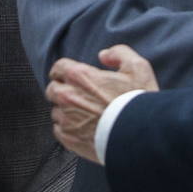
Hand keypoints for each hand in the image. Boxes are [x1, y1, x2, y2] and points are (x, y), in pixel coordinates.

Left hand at [45, 45, 158, 163]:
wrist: (140, 135)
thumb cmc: (137, 102)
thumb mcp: (137, 67)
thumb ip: (119, 53)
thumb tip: (103, 55)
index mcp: (79, 76)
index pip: (58, 68)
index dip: (64, 71)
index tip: (69, 76)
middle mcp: (67, 96)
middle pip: (52, 89)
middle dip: (62, 90)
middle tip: (78, 96)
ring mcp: (66, 119)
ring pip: (56, 111)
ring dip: (66, 111)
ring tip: (84, 115)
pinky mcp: (69, 138)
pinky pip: (59, 131)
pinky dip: (67, 129)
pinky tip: (82, 129)